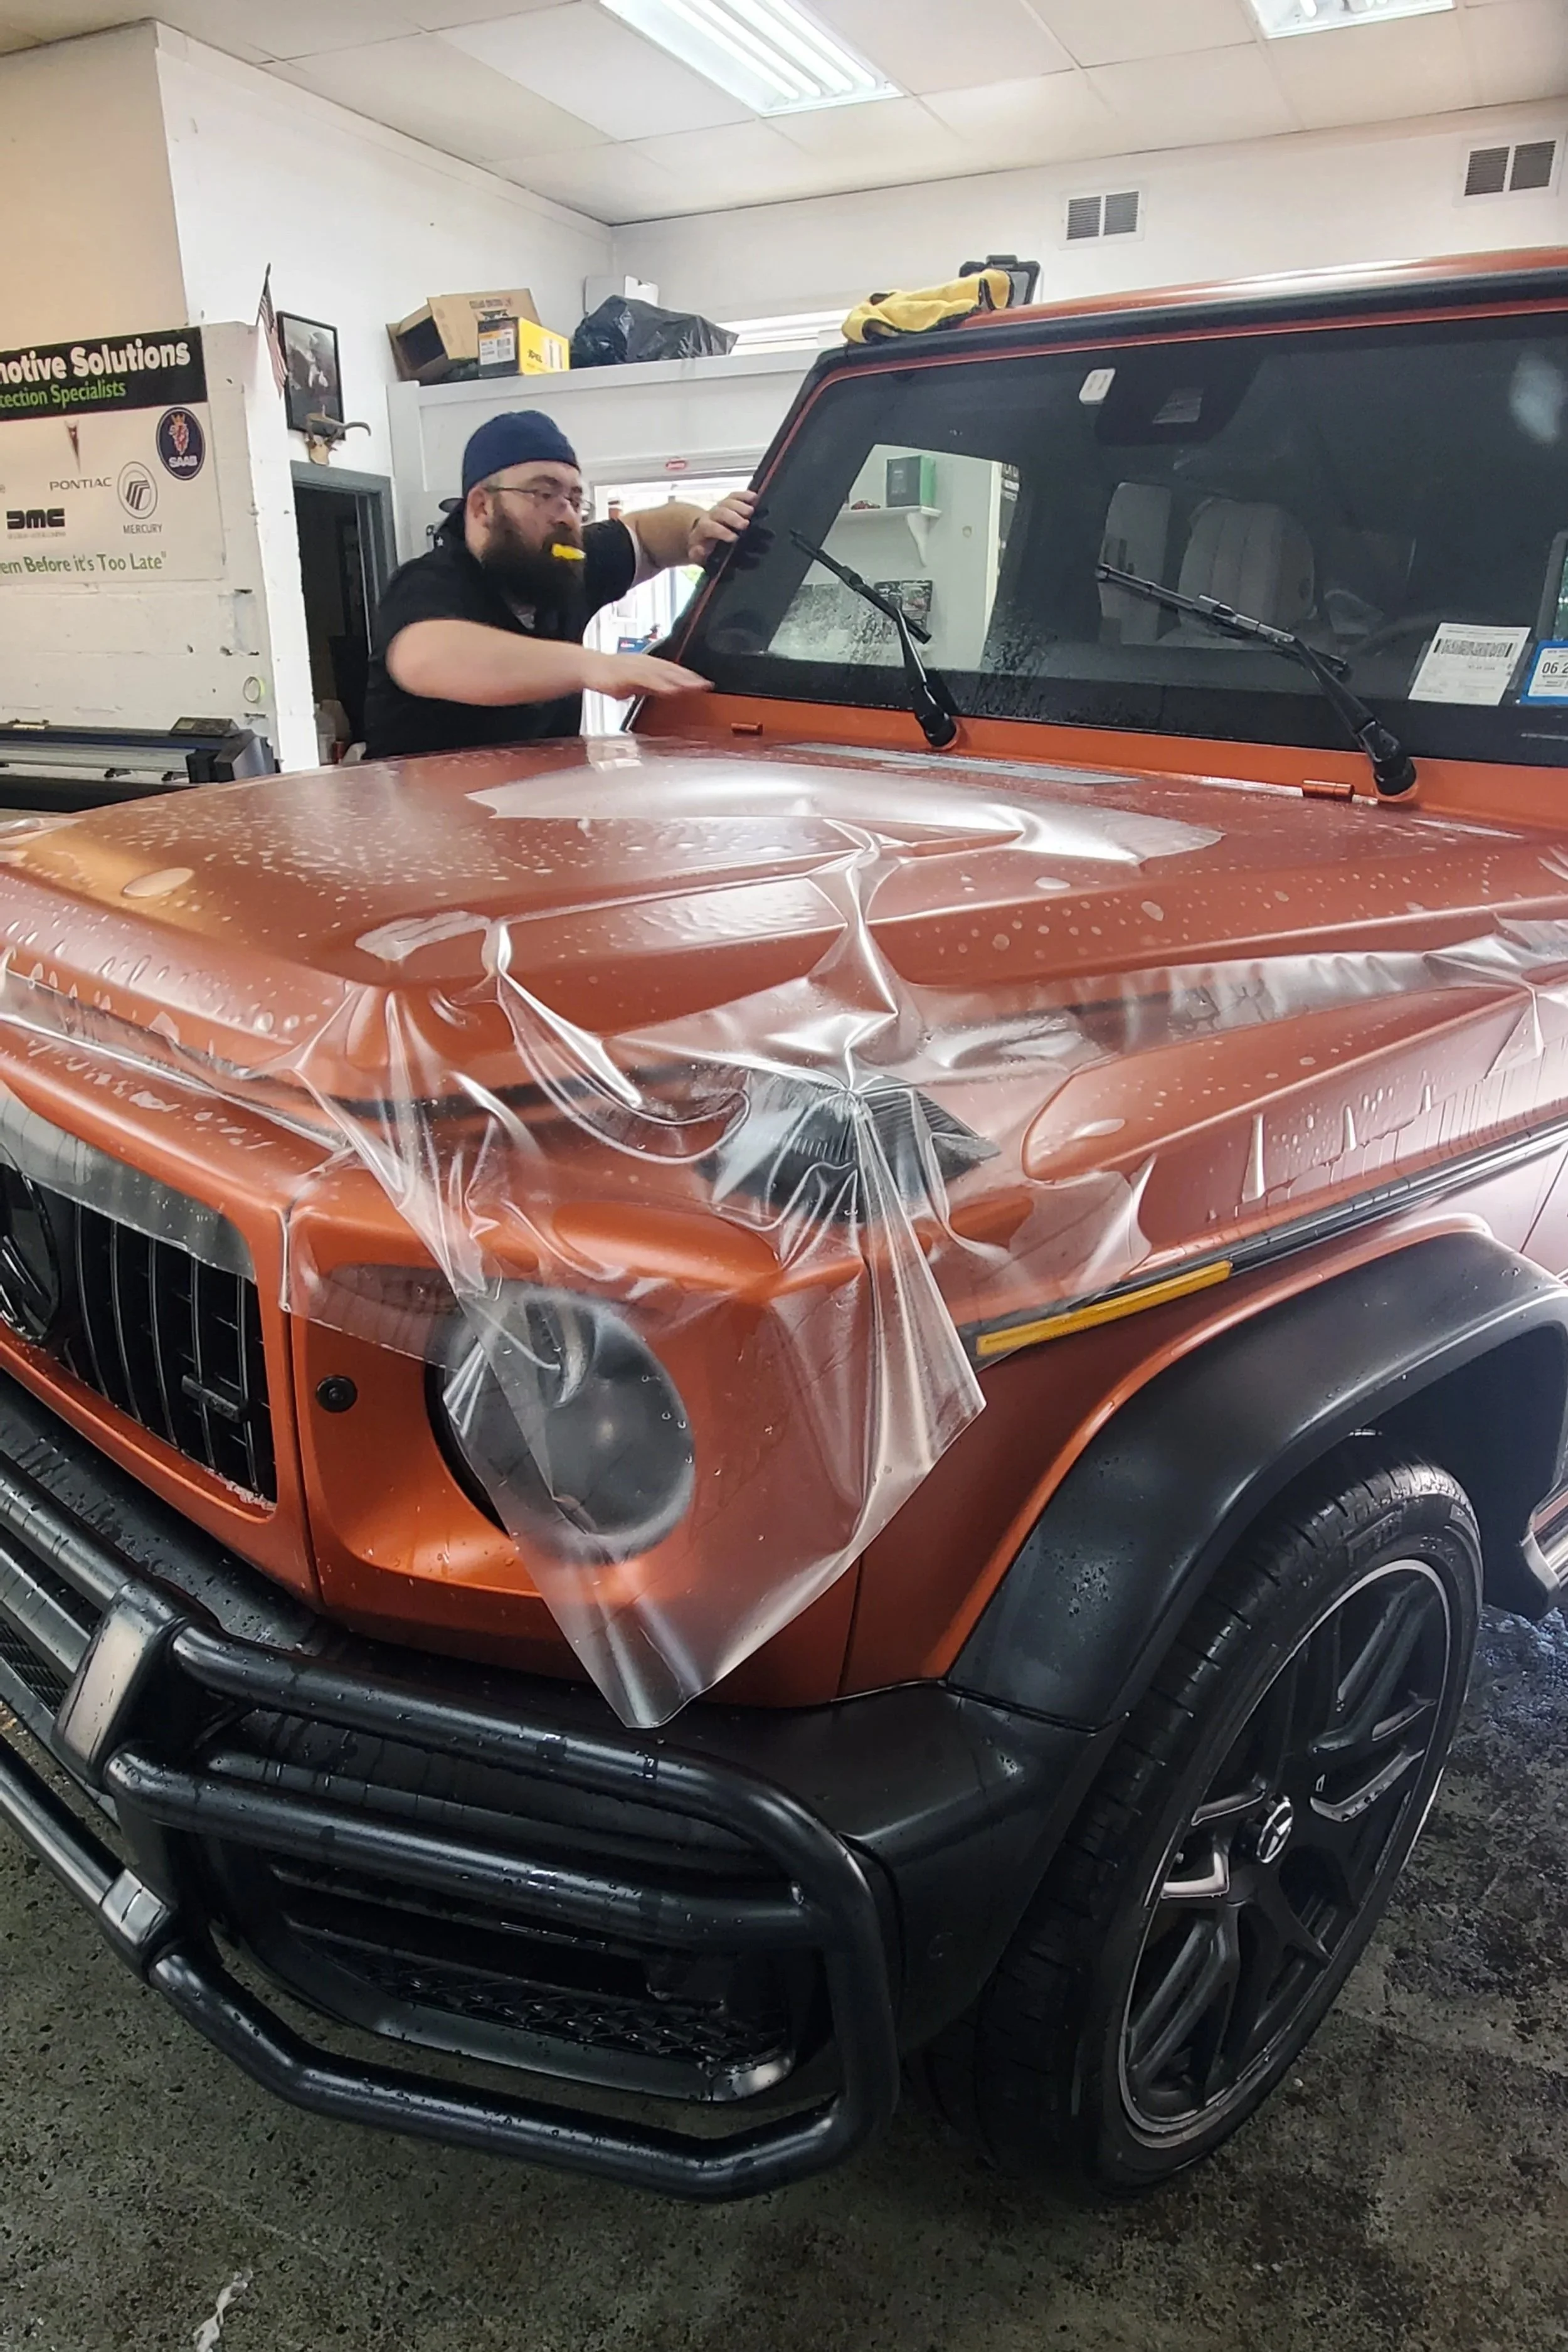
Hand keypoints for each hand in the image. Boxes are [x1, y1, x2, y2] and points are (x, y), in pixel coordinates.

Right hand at [581, 650, 711, 699]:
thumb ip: (651, 687)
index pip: (674, 670)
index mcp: (649, 665)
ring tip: (693, 687)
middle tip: (706, 685)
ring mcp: (637, 668)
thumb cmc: (610, 675)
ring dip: (679, 680)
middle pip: (673, 671)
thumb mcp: (635, 683)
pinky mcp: (627, 674)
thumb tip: (664, 691)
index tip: (705, 684)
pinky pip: (647, 679)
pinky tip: (670, 690)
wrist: (588, 668)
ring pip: (663, 674)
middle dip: (690, 678)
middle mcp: (646, 663)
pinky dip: (660, 684)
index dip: (690, 677)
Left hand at [687, 488, 758, 566]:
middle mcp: (711, 515)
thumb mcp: (698, 555)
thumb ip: (697, 554)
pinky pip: (736, 496)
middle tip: (745, 524)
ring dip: (740, 505)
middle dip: (733, 517)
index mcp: (704, 528)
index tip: (734, 537)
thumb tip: (700, 549)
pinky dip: (745, 495)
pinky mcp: (729, 502)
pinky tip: (755, 497)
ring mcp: (721, 507)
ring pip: (729, 502)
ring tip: (751, 511)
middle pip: (721, 512)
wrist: (702, 535)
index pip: (711, 527)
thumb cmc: (704, 548)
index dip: (722, 531)